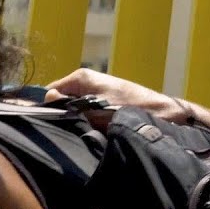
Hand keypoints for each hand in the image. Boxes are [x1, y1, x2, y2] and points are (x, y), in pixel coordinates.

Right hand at [45, 68, 209, 128]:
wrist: (163, 114)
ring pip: (71, 108)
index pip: (48, 91)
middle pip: (59, 100)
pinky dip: (85, 122)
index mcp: (79, 78)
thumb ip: (68, 104)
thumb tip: (47, 99)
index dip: (46, 107)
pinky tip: (90, 131)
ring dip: (74, 120)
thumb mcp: (94, 107)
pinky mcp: (101, 103)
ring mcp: (92, 92)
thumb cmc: (128, 108)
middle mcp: (84, 82)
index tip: (50, 123)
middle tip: (66, 128)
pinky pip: (83, 113)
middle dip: (61, 114)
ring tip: (81, 130)